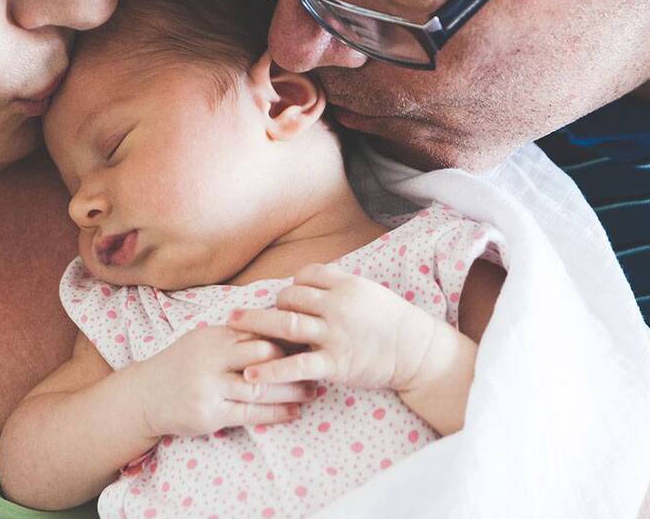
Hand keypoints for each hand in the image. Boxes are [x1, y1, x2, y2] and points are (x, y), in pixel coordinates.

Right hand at [133, 324, 316, 437]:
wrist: (145, 395)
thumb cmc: (181, 365)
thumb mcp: (203, 341)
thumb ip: (234, 336)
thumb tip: (276, 327)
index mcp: (213, 336)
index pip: (257, 331)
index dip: (286, 336)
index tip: (310, 340)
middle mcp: (211, 358)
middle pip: (262, 355)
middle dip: (293, 361)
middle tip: (318, 363)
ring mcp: (209, 386)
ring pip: (259, 387)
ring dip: (290, 390)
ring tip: (311, 390)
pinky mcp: (208, 413)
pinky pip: (249, 413)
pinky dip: (275, 412)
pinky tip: (292, 411)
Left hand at [226, 262, 452, 393]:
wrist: (417, 352)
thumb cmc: (392, 322)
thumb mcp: (368, 292)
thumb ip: (339, 287)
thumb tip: (308, 282)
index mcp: (346, 285)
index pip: (307, 275)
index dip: (293, 285)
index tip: (286, 296)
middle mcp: (337, 305)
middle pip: (291, 297)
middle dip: (272, 305)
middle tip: (252, 313)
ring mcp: (335, 334)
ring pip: (287, 323)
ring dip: (257, 324)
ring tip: (233, 325)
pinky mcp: (335, 364)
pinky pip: (296, 365)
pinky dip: (271, 370)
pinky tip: (250, 374)